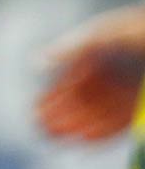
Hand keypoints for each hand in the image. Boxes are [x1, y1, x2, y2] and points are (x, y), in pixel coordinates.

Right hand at [36, 5, 144, 141]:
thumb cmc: (135, 29)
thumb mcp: (98, 34)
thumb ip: (69, 49)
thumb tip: (37, 62)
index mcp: (90, 60)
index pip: (65, 84)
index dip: (49, 99)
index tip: (34, 110)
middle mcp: (104, 80)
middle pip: (77, 103)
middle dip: (58, 116)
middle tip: (41, 129)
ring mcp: (121, 94)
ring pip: (94, 115)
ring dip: (75, 127)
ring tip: (57, 137)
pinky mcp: (136, 107)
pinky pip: (116, 124)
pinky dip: (100, 133)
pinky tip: (85, 138)